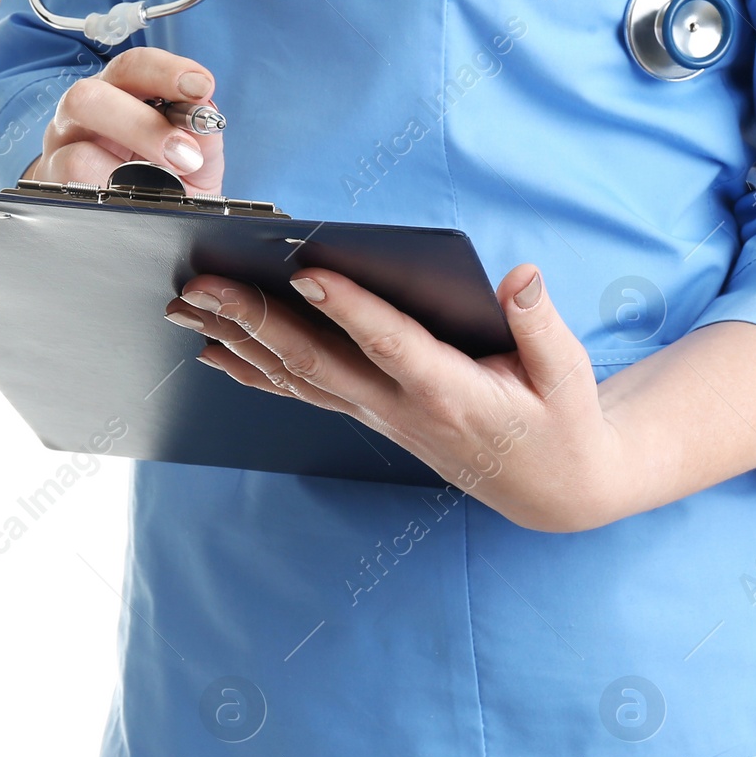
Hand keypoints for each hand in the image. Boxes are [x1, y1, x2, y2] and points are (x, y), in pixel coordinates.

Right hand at [28, 48, 223, 195]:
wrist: (139, 223)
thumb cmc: (166, 180)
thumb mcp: (195, 158)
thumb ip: (203, 136)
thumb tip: (206, 118)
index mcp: (120, 91)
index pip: (134, 66)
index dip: (167, 71)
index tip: (201, 87)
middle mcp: (84, 111)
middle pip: (91, 93)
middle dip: (143, 123)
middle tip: (185, 152)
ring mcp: (61, 144)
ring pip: (76, 139)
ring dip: (126, 159)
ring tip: (165, 181)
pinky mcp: (52, 178)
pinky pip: (72, 174)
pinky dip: (109, 185)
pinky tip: (132, 197)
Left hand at [165, 263, 632, 532]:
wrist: (552, 488)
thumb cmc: (562, 421)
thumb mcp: (569, 373)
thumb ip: (541, 323)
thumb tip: (519, 276)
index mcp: (451, 391)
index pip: (391, 344)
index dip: (349, 307)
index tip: (305, 268)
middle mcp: (402, 407)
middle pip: (317, 362)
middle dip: (256, 320)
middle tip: (203, 285)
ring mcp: (379, 416)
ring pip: (298, 378)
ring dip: (238, 342)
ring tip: (186, 307)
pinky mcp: (372, 416)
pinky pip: (304, 394)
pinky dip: (256, 372)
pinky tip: (218, 350)